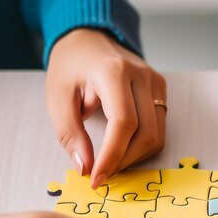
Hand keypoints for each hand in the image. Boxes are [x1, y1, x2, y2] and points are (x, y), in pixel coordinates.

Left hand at [47, 29, 166, 187]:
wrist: (87, 38)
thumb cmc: (70, 66)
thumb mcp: (57, 98)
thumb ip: (70, 134)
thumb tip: (86, 167)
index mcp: (113, 72)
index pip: (123, 123)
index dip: (112, 156)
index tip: (96, 178)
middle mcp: (141, 75)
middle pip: (146, 133)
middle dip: (124, 161)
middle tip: (101, 174)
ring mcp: (155, 81)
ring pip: (157, 135)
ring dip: (134, 157)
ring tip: (110, 161)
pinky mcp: (160, 89)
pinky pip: (159, 127)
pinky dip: (142, 145)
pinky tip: (121, 147)